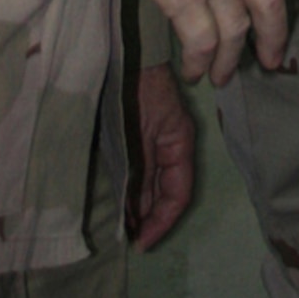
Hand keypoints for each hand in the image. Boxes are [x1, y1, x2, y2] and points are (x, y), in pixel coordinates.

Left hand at [128, 65, 194, 250]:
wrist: (120, 54)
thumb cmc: (132, 87)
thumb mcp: (138, 132)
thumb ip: (137, 170)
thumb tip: (132, 212)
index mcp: (179, 143)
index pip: (178, 194)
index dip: (162, 222)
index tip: (142, 243)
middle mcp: (171, 146)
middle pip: (166, 194)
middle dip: (150, 220)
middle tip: (130, 242)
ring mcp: (155, 142)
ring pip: (153, 186)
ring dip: (141, 209)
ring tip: (124, 231)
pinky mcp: (137, 138)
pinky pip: (140, 173)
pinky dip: (132, 192)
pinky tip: (120, 205)